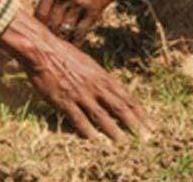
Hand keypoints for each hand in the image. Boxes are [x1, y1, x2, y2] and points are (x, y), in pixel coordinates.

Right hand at [0, 8, 152, 140]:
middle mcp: (95, 85)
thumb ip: (99, 77)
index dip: (139, 111)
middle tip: (146, 137)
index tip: (149, 122)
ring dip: (114, 130)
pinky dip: (88, 131)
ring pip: (102, 116)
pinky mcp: (65, 100)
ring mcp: (81, 93)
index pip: (126, 96)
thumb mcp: (87, 63)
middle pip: (120, 107)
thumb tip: (109, 87)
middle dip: (134, 124)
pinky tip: (95, 140)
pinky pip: (79, 119)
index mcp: (102, 76)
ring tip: (123, 142)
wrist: (42, 49)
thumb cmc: (63, 53)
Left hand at [35, 0, 125, 44]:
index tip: (41, 35)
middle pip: (49, 24)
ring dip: (63, 41)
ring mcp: (77, 3)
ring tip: (62, 50)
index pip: (39, 13)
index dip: (39, 27)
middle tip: (51, 46)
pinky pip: (79, 33)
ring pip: (64, 31)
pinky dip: (76, 42)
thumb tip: (48, 15)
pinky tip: (75, 47)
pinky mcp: (92, 10)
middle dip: (50, 37)